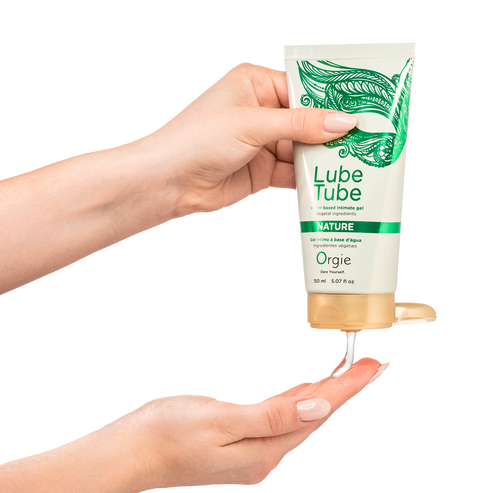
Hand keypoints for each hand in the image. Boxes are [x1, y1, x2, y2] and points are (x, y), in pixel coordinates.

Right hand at [131, 356, 390, 488]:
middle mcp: (265, 456)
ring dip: (326, 394)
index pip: (320, 411)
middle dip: (345, 389)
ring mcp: (252, 453)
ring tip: (348, 374)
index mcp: (265, 448)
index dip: (350, 387)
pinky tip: (305, 392)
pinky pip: (283, 420)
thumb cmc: (166, 434)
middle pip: (317, 415)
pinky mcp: (240, 445)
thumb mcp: (221, 420)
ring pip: (302, 417)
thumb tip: (319, 407)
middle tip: (370, 364)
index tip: (376, 366)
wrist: (127, 456)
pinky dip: (300, 401)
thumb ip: (274, 417)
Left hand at [138, 61, 357, 216]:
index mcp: (256, 84)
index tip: (364, 109)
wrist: (168, 181)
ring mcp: (262, 143)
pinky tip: (330, 183)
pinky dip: (308, 179)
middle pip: (308, 121)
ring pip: (303, 149)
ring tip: (357, 165)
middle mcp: (261, 111)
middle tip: (369, 141)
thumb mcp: (253, 124)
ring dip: (323, 159)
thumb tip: (344, 121)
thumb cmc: (199, 138)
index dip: (333, 100)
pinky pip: (292, 173)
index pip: (305, 87)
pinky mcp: (261, 171)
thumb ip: (300, 124)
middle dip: (333, 133)